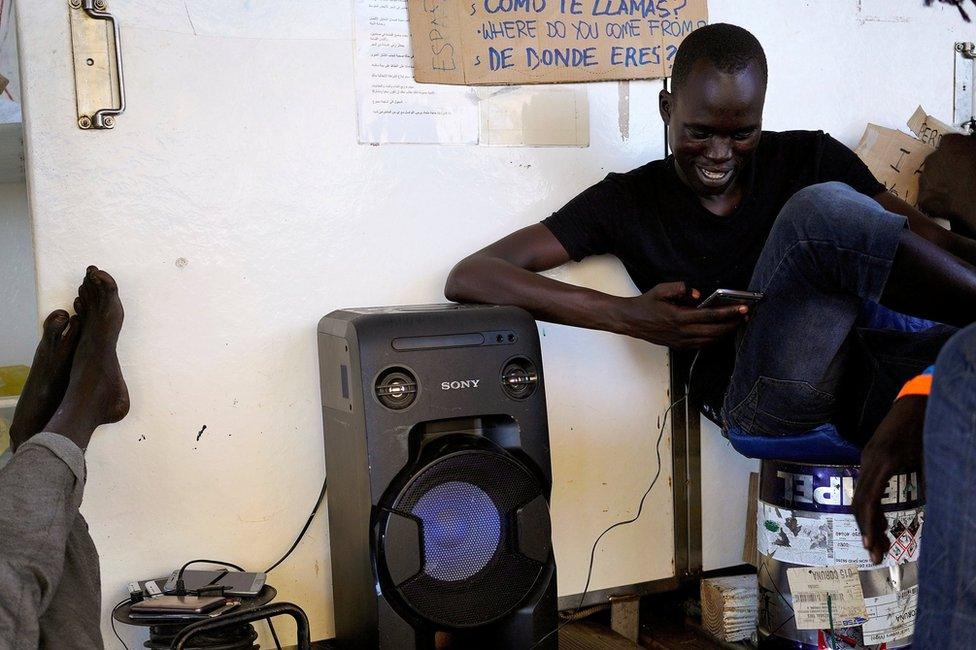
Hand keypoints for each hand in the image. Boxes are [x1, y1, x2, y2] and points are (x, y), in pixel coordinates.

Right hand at [619, 281, 748, 347]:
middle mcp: (682, 332)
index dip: (729, 312)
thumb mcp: (661, 290)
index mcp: (679, 317)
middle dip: (733, 324)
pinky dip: (715, 339)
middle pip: (715, 331)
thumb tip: (697, 294)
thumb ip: (680, 288)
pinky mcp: (680, 346)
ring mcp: (681, 341)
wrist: (630, 320)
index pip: (710, 315)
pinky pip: (702, 344)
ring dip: (726, 332)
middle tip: (746, 316)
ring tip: (738, 323)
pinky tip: (721, 332)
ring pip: (710, 340)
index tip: (743, 308)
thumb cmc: (646, 304)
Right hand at [852, 396, 926, 563]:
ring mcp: (866, 459)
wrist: (915, 402)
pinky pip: (864, 487)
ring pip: (859, 496)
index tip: (872, 546)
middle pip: (858, 502)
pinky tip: (880, 523)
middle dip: (866, 530)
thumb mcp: (930, 458)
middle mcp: (869, 461)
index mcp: (883, 462)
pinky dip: (869, 508)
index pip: (869, 500)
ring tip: (878, 544)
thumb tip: (934, 514)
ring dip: (867, 522)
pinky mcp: (869, 458)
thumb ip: (928, 485)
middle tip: (875, 554)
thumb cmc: (925, 428)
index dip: (869, 525)